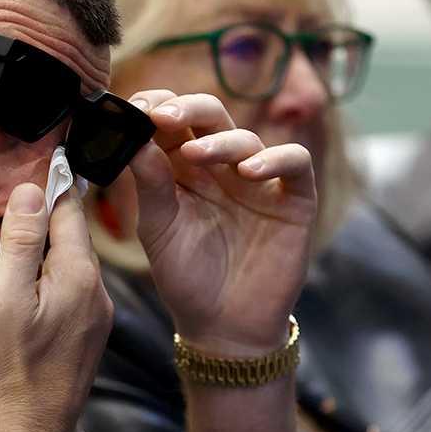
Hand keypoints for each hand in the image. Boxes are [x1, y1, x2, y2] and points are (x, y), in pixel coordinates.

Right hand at [0, 182, 112, 431]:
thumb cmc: (7, 372)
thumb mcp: (4, 299)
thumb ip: (21, 242)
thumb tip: (33, 190)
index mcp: (79, 276)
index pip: (70, 209)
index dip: (53, 179)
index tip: (50, 146)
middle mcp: (97, 292)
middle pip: (74, 233)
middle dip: (52, 208)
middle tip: (31, 177)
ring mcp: (96, 317)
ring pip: (73, 261)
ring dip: (51, 241)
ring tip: (26, 222)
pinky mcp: (87, 337)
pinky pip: (72, 287)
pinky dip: (53, 272)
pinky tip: (32, 276)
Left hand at [127, 90, 316, 353]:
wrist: (224, 326)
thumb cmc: (187, 277)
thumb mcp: (159, 228)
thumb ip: (150, 184)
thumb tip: (134, 138)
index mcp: (184, 168)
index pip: (173, 121)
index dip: (156, 105)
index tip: (135, 108)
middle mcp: (222, 166)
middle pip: (211, 115)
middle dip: (187, 108)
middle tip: (164, 115)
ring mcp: (260, 180)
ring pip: (247, 138)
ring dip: (221, 140)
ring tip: (199, 154)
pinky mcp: (294, 199)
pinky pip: (295, 163)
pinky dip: (276, 159)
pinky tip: (250, 172)